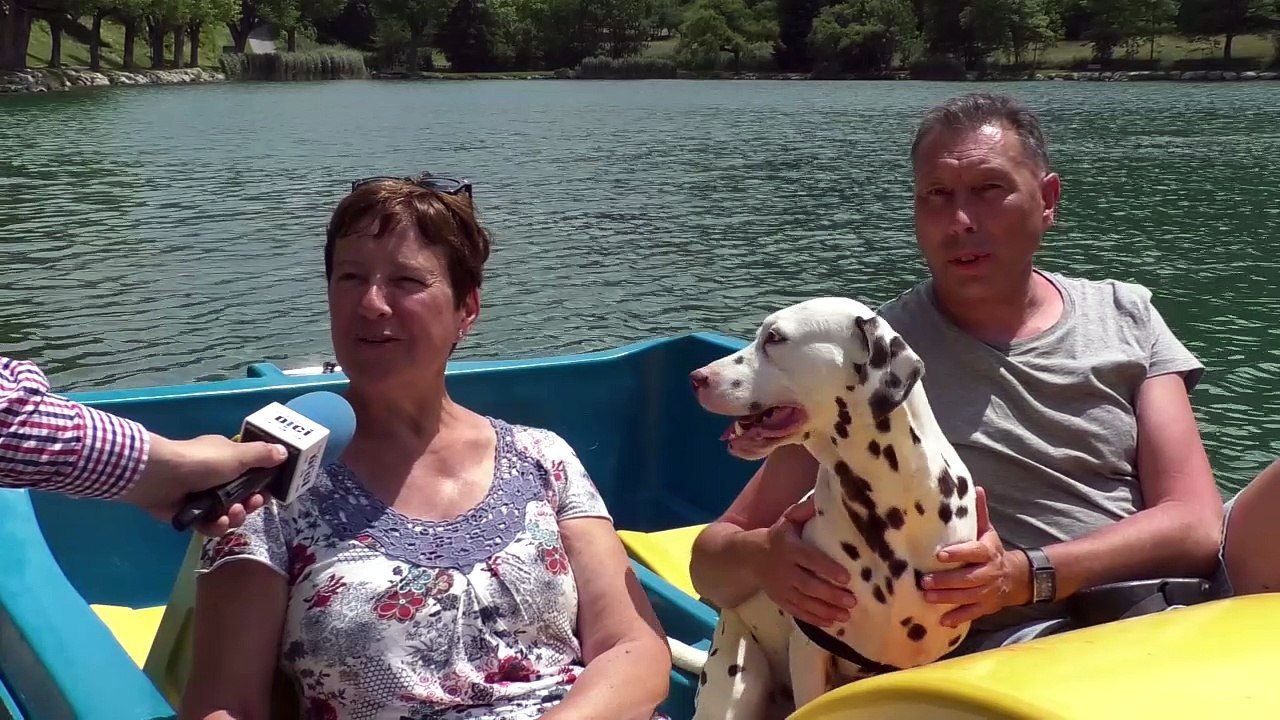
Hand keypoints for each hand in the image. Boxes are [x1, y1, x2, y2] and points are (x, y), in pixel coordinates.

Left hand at [121, 433, 286, 536]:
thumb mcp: (237, 455)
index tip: (269, 491)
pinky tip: (218, 522)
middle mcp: (216, 478)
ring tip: (232, 514)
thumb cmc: (201, 461)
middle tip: (252, 504)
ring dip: (236, 516)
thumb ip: (262, 456)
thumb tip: (285, 452)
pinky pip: (210, 525)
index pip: (251, 473)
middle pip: (243, 497)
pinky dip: (216, 525)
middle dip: (251, 503)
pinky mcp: (191, 515)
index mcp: (227, 459)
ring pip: (229, 513)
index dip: (262, 484)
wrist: (159, 477)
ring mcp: (203, 497)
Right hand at [754, 495, 855, 627]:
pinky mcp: (780, 600)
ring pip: (805, 602)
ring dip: (826, 610)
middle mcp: (785, 569)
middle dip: (831, 595)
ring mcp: (781, 588)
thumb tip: (823, 499)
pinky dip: (814, 619)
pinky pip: (798, 612)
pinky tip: (831, 622)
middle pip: (809, 585)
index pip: (810, 559)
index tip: (847, 577)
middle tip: (852, 601)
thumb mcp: (787, 520)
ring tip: (846, 615)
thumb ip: (804, 511)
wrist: (748, 557)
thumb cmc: (777, 536)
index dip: (827, 569)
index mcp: (789, 548)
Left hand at [921, 487, 1028, 626]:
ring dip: (947, 598)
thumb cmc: (992, 551)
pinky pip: (972, 614)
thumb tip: (976, 488)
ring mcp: (987, 592)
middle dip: (946, 581)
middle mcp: (988, 573)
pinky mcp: (985, 607)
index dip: (958, 553)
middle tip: (924, 581)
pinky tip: (943, 621)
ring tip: (927, 597)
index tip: (940, 554)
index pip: (973, 552)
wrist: (1016, 577)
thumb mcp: (988, 532)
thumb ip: (979, 514)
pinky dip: (958, 618)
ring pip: (967, 597)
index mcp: (987, 553)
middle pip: (968, 578)